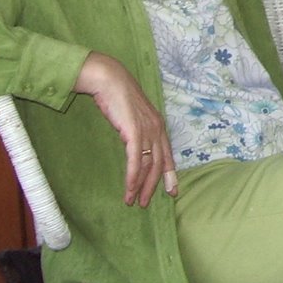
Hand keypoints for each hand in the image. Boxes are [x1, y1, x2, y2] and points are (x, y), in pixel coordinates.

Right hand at [75, 51, 176, 206]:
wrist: (110, 80)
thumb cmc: (117, 97)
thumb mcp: (132, 116)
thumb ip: (137, 130)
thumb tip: (136, 145)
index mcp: (159, 125)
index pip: (167, 155)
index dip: (170, 174)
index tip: (172, 191)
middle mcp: (157, 129)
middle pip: (159, 164)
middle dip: (154, 186)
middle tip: (146, 203)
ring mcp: (147, 131)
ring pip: (148, 166)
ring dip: (140, 186)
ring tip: (133, 201)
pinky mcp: (134, 133)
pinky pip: (136, 161)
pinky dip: (133, 177)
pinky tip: (129, 189)